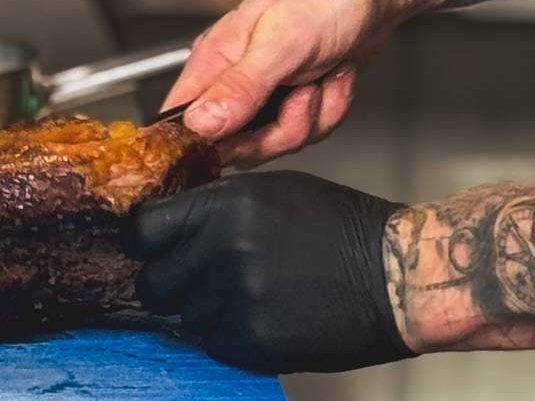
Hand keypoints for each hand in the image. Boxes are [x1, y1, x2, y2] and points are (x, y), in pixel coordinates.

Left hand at [124, 171, 414, 374]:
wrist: (391, 273)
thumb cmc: (340, 226)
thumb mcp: (276, 190)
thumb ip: (220, 204)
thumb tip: (174, 223)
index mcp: (229, 202)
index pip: (146, 228)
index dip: (143, 243)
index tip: (148, 250)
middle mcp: (225, 246)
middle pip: (154, 281)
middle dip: (171, 285)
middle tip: (200, 282)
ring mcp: (236, 296)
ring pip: (186, 317)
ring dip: (209, 312)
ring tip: (254, 295)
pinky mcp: (251, 340)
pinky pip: (215, 344)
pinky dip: (233, 337)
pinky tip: (268, 316)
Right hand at [160, 0, 403, 168]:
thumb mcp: (282, 42)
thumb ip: (241, 86)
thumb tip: (200, 123)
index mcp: (216, 58)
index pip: (183, 122)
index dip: (207, 143)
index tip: (246, 137)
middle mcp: (236, 78)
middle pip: (237, 145)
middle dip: (281, 128)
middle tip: (302, 92)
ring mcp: (269, 91)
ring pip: (277, 140)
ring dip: (313, 113)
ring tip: (322, 72)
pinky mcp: (298, 99)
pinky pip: (308, 130)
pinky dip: (331, 107)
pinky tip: (336, 75)